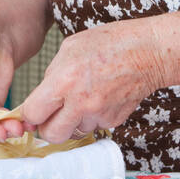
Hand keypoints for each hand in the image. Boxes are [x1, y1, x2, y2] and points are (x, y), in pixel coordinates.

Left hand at [22, 21, 165, 142]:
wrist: (148, 52)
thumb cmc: (109, 43)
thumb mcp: (70, 48)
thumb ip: (52, 75)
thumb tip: (41, 98)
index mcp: (64, 80)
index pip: (32, 113)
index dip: (31, 112)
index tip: (35, 108)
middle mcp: (80, 102)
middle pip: (51, 135)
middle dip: (48, 127)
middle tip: (52, 114)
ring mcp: (99, 114)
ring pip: (73, 132)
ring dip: (72, 121)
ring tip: (82, 99)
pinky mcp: (113, 121)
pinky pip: (93, 126)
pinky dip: (92, 117)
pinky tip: (99, 97)